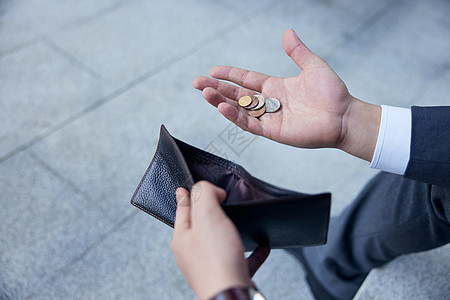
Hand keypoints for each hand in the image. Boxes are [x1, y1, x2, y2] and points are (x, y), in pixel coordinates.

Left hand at [172, 181, 269, 299]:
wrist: (231, 295)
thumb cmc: (217, 261)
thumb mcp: (207, 215)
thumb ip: (204, 195)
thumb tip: (209, 190)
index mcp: (183, 238)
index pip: (182, 209)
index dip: (185, 194)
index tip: (185, 187)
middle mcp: (193, 253)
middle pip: (199, 225)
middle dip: (207, 212)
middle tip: (215, 199)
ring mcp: (211, 265)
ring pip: (219, 242)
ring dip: (229, 230)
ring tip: (238, 220)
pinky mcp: (229, 275)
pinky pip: (241, 259)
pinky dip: (252, 251)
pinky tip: (262, 247)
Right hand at [193, 29, 379, 160]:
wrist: (345, 115)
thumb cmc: (332, 92)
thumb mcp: (313, 66)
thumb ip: (298, 52)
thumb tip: (287, 33)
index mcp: (275, 87)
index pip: (246, 79)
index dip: (230, 74)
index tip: (213, 69)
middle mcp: (269, 103)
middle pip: (237, 95)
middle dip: (216, 88)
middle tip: (196, 82)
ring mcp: (270, 118)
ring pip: (239, 109)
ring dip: (220, 101)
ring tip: (204, 92)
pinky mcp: (273, 131)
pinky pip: (250, 124)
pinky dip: (235, 116)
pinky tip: (222, 106)